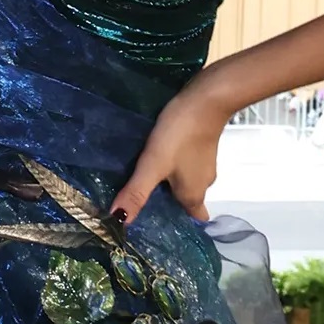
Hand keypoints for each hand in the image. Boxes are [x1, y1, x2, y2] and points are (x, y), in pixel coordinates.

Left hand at [113, 78, 229, 224]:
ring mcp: (205, 164)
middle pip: (186, 202)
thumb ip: (136, 192)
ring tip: (144, 178)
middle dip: (167, 203)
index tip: (157, 224)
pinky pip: (186, 164)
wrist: (205, 100)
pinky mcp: (202, 147)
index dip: (177, 224)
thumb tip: (118, 222)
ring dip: (169, 183)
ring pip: (186, 182)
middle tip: (141, 201)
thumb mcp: (153, 165)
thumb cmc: (180, 137)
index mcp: (193, 195)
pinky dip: (174, 166)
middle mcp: (203, 184)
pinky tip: (157, 157)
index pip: (193, 220)